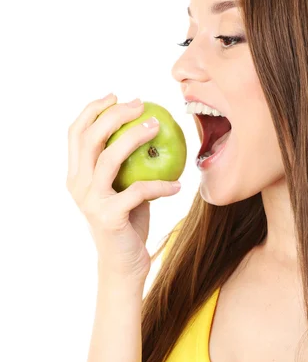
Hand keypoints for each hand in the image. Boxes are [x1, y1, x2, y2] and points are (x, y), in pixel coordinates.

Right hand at [66, 93, 180, 280]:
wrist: (123, 265)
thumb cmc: (128, 222)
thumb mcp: (121, 189)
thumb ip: (123, 165)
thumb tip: (147, 128)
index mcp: (76, 175)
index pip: (75, 132)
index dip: (93, 109)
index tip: (117, 95)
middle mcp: (77, 185)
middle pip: (90, 137)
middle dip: (115, 114)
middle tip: (141, 103)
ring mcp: (90, 202)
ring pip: (109, 157)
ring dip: (135, 136)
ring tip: (158, 127)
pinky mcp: (109, 217)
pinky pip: (139, 191)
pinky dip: (161, 185)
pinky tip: (178, 185)